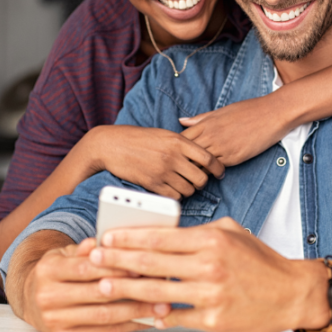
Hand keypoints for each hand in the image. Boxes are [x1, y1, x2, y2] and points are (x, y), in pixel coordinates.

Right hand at [17, 236, 169, 331]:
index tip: (141, 266)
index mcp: (48, 270)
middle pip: (97, 294)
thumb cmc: (57, 272)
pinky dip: (127, 325)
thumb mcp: (65, 253)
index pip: (86, 268)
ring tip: (161, 306)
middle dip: (132, 290)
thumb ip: (86, 248)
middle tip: (160, 286)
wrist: (29, 298)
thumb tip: (103, 240)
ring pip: (103, 316)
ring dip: (136, 311)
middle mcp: (48, 297)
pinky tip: (145, 319)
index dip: (115, 267)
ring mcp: (55, 320)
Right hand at [83, 125, 224, 199]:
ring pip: (189, 189)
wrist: (112, 145)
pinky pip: (174, 196)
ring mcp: (162, 171)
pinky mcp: (152, 184)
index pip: (208, 158)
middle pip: (201, 178)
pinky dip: (176, 195)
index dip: (218, 168)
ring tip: (182, 184)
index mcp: (178, 141)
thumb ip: (183, 144)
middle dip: (201, 182)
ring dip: (188, 189)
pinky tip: (171, 189)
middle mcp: (173, 156)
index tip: (219, 173)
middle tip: (196, 180)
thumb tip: (202, 156)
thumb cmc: (139, 138)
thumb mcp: (164, 134)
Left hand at [88, 218, 331, 331]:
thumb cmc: (261, 261)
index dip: (129, 237)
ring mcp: (211, 295)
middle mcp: (210, 265)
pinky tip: (139, 312)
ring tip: (105, 285)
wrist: (292, 293)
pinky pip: (176, 318)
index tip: (107, 237)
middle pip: (152, 263)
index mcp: (211, 240)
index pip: (160, 237)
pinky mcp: (214, 321)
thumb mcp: (232, 232)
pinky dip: (156, 315)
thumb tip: (165, 233)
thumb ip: (198, 232)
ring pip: (158, 292)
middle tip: (94, 259)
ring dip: (127, 289)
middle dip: (117, 261)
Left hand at [179, 94, 293, 166]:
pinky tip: (211, 174)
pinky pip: (216, 168)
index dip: (177, 148)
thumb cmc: (249, 110)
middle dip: (182, 162)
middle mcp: (211, 135)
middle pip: (187, 153)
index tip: (176, 154)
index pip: (182, 139)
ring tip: (192, 175)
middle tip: (179, 169)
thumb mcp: (222, 111)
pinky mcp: (234, 157)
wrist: (272, 114)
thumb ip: (201, 118)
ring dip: (195, 170)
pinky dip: (211, 172)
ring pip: (199, 164)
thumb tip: (181, 121)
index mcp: (206, 123)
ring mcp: (222, 147)